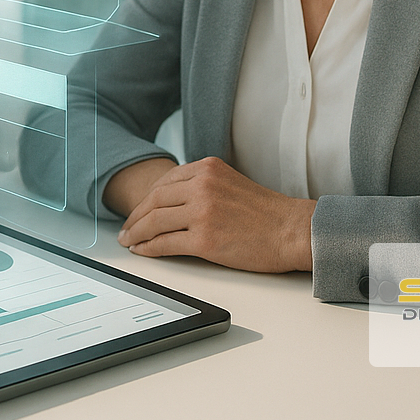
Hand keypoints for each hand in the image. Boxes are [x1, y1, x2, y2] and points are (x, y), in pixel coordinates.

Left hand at [116, 156, 314, 272]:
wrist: (293, 231)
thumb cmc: (268, 214)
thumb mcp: (230, 183)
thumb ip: (202, 185)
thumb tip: (172, 202)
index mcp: (207, 168)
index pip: (164, 182)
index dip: (146, 199)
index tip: (137, 211)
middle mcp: (202, 186)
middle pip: (154, 200)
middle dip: (135, 217)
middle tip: (126, 229)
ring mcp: (202, 212)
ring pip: (155, 222)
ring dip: (137, 233)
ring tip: (129, 241)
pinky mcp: (205, 239)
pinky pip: (166, 243)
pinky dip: (149, 248)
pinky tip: (143, 251)